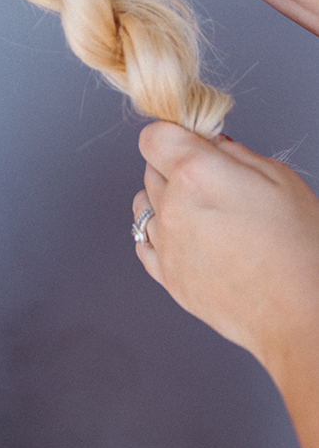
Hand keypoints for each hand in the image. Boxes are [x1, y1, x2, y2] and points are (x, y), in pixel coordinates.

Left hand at [134, 121, 318, 377]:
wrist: (303, 313)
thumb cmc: (301, 248)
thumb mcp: (278, 177)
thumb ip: (232, 152)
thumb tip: (209, 142)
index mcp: (195, 174)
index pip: (154, 136)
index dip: (174, 134)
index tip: (191, 140)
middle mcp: (172, 207)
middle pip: (150, 169)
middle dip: (175, 166)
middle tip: (212, 180)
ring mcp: (166, 245)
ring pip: (144, 205)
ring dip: (165, 200)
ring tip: (203, 213)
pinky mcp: (167, 277)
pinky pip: (145, 243)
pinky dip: (161, 235)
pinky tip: (191, 238)